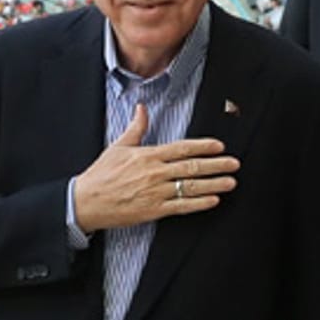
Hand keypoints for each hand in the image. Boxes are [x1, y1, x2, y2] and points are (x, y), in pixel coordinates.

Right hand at [70, 105, 237, 232]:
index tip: (219, 146)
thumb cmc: (100, 175)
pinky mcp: (154, 210)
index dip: (203, 147)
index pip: (182, 148)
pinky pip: (182, 207)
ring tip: (230, 182)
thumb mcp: (117, 147)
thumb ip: (135, 128)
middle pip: (192, 167)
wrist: (85, 202)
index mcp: (147, 156)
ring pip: (191, 187)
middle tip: (234, 163)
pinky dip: (199, 203)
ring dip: (214, 184)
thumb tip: (142, 108)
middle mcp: (154, 173)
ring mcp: (155, 193)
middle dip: (216, 165)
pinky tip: (213, 200)